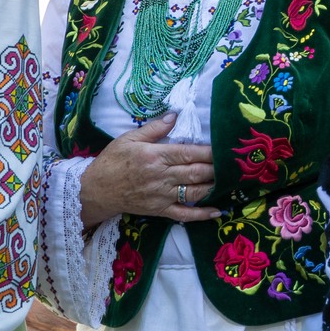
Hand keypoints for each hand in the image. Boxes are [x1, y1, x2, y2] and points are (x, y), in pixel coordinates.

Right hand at [78, 114, 220, 228]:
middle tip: (235, 164)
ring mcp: (161, 196)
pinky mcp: (159, 210)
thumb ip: (154, 128)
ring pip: (194, 192)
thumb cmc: (111, 161)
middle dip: (217, 168)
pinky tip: (218, 211)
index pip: (189, 153)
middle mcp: (161, 177)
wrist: (94, 191)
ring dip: (215, 187)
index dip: (210, 152)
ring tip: (232, 181)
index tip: (226, 148)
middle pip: (196, 172)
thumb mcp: (129, 139)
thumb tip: (175, 115)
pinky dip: (202, 214)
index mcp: (155, 156)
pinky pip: (184, 214)